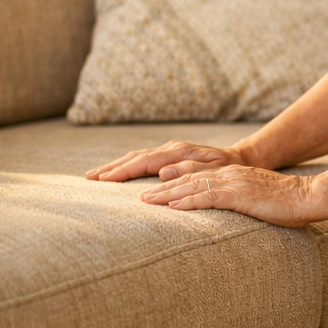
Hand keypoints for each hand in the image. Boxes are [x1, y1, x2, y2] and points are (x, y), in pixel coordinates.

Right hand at [86, 141, 248, 182]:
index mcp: (179, 152)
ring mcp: (170, 150)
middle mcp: (171, 149)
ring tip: (95, 176)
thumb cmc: (228, 169)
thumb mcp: (214, 171)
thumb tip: (161, 172)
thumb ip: (190, 171)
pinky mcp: (170, 155)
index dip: (123, 171)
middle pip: (135, 157)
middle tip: (88, 178)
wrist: (239, 159)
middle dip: (111, 167)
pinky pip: (143, 160)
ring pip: (137, 157)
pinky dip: (127, 165)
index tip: (104, 179)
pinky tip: (116, 173)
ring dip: (116, 166)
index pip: (145, 161)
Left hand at [139, 166, 317, 226]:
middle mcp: (230, 174)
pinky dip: (188, 201)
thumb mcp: (258, 199)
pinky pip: (209, 197)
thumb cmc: (288, 204)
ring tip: (146, 201)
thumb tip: (229, 213)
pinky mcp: (241, 195)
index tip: (152, 190)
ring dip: (167, 194)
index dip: (172, 182)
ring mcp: (235, 183)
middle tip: (139, 196)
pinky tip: (173, 207)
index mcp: (233, 175)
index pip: (196, 176)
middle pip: (188, 178)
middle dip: (161, 187)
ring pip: (193, 186)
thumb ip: (241, 201)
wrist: (309, 196)